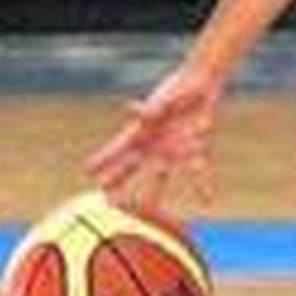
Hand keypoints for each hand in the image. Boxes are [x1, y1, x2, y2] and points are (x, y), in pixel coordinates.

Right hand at [86, 63, 224, 211]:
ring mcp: (173, 150)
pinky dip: (203, 184)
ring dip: (154, 192)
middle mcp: (153, 145)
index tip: (88, 170)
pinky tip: (207, 200)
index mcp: (140, 131)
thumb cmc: (176, 91)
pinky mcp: (195, 148)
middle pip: (132, 167)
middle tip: (108, 201)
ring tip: (147, 209)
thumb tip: (131, 109)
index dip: (104, 158)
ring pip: (160, 175)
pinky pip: (199, 169)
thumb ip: (149, 109)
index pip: (118, 147)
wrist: (200, 86)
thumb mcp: (163, 100)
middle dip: (120, 181)